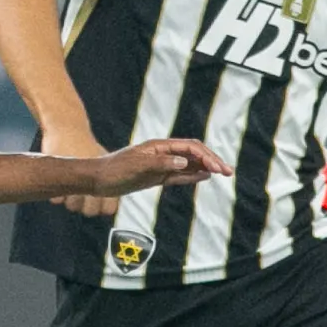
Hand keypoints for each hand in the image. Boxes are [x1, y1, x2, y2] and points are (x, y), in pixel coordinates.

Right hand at [41, 123, 115, 215]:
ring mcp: (75, 181)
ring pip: (72, 206)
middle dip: (85, 206)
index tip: (98, 198)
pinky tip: (60, 181)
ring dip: (70, 200)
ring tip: (69, 187)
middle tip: (81, 194)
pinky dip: (57, 194)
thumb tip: (110, 207)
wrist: (67, 129)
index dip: (103, 207)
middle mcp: (92, 181)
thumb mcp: (104, 160)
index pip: (109, 210)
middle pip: (90, 212)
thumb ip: (108, 182)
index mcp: (106, 178)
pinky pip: (57, 200)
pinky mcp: (57, 178)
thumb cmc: (87, 146)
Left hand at [90, 137, 232, 197]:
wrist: (97, 180)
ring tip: (223, 174)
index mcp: (160, 147)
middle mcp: (163, 154)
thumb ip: (161, 164)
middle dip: (212, 161)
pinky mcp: (157, 176)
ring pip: (189, 164)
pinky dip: (193, 175)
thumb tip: (185, 162)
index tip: (218, 169)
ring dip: (206, 168)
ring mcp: (161, 165)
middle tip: (228, 172)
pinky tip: (205, 177)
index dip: (207, 157)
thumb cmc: (115, 170)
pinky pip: (180, 175)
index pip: (190, 148)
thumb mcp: (137, 167)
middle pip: (194, 154)